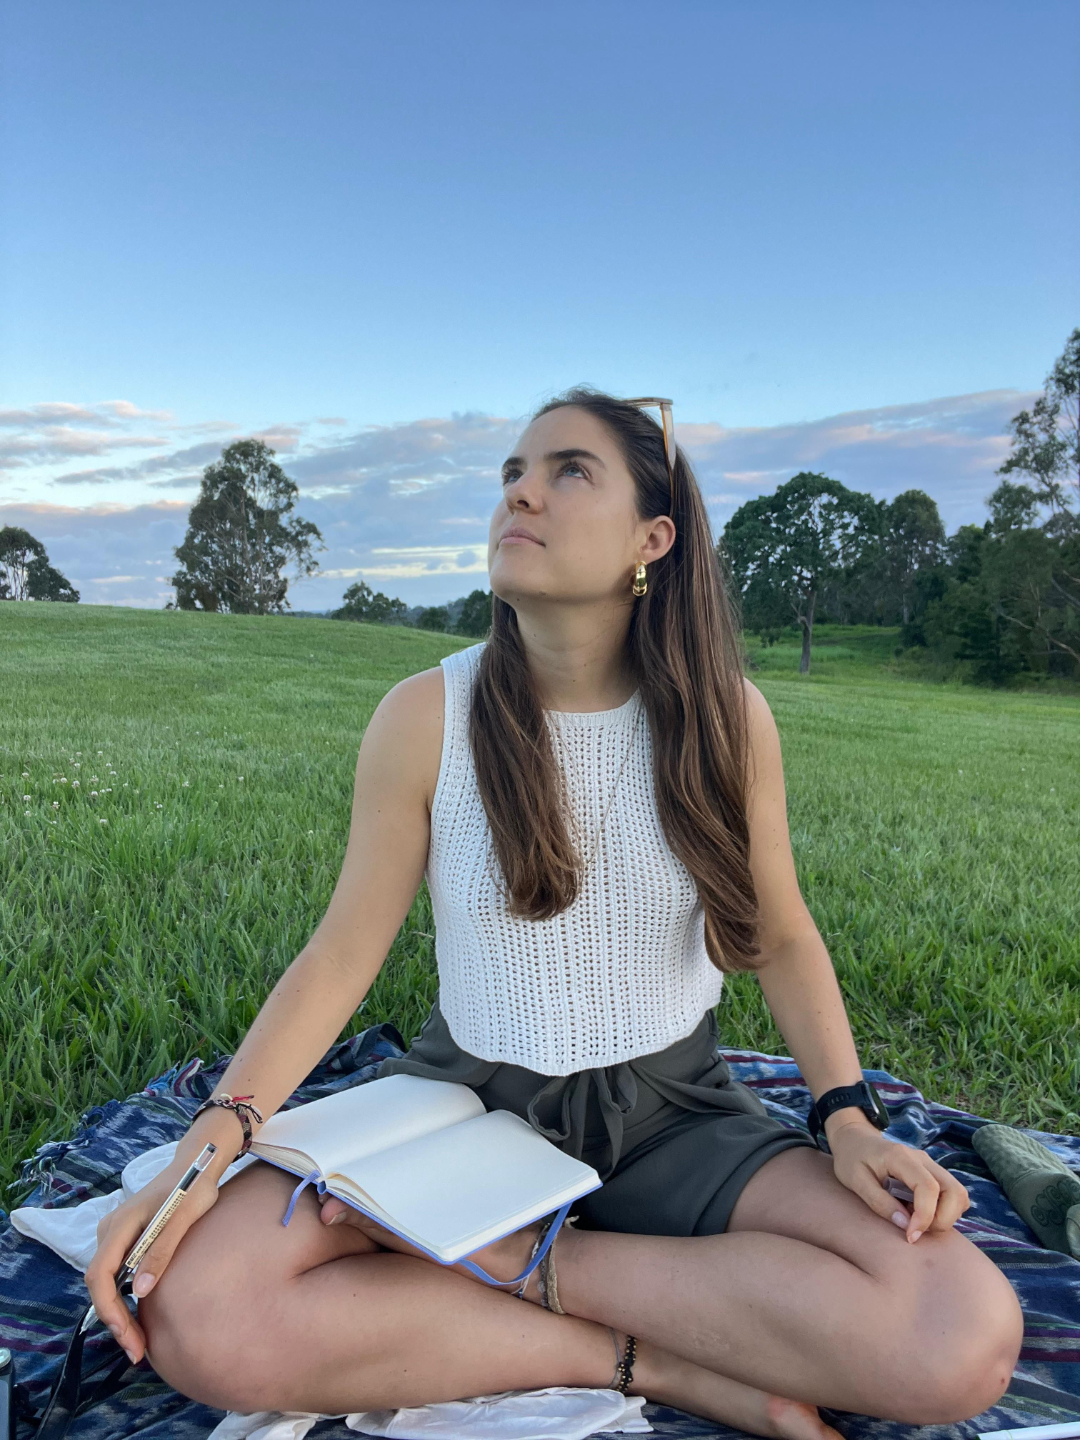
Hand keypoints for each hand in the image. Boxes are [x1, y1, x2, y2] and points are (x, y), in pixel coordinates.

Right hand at [84, 1150, 221, 1364]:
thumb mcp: (183, 1216)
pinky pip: (117, 1275)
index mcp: (120, 1224)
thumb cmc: (193, 1185)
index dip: (110, 1311)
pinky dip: (124, 1300)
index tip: (128, 1338)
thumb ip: (162, 1250)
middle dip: (115, 1321)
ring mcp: (116, 1236)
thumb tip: (140, 1292)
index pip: (100, 1275)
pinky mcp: (126, 1240)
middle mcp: (110, 1231)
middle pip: (101, 1285)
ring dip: (119, 1314)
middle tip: (137, 1352)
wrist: (196, 1163)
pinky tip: (139, 1318)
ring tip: (138, 1342)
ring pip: (107, 1283)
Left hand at [826, 1115, 969, 1242]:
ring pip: (958, 1194)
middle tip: (917, 1230)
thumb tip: (905, 1225)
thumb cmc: (851, 1159)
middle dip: (943, 1220)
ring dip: (946, 1216)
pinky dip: (945, 1210)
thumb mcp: (855, 1181)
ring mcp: (931, 1165)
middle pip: (954, 1191)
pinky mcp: (933, 1173)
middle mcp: (923, 1159)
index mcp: (901, 1157)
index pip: (928, 1187)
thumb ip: (879, 1202)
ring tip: (917, 1222)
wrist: (855, 1139)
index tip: (910, 1235)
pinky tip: (920, 1213)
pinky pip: (952, 1194)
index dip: (925, 1216)